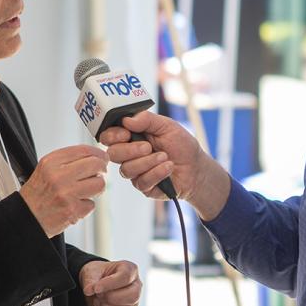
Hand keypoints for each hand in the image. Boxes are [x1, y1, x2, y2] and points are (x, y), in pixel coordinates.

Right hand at [19, 145, 107, 237]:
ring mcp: (66, 193)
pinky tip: (75, 205)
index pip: (84, 150)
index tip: (102, 157)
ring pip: (99, 184)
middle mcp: (58, 176)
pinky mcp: (72, 210)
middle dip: (102, 169)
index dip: (98, 153)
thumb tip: (96, 156)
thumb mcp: (46, 168)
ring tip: (85, 191)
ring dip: (96, 189)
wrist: (26, 217)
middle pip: (96, 165)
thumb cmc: (38, 193)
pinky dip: (86, 206)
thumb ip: (68, 160)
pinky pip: (92, 204)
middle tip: (99, 174)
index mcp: (51, 162)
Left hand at [80, 260, 141, 305]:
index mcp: (130, 270)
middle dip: (111, 298)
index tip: (96, 288)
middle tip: (98, 294)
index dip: (110, 284)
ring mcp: (134, 302)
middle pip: (133, 296)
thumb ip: (91, 280)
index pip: (126, 277)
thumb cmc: (97, 275)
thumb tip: (89, 290)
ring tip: (97, 301)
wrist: (96, 285)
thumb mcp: (92, 272)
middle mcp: (136, 286)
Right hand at [99, 111, 229, 219]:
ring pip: (126, 170)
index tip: (126, 133)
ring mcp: (136, 172)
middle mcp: (129, 155)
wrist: (196, 167)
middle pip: (113, 154)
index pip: (109, 136)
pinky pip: (141, 182)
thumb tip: (127, 119)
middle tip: (148, 147)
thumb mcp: (167, 126)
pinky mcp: (144, 186)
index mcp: (131, 137)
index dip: (112, 135)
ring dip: (147, 162)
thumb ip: (147, 119)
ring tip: (165, 157)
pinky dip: (156, 173)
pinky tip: (168, 167)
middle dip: (130, 150)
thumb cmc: (181, 145)